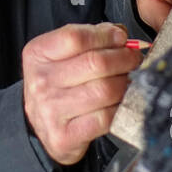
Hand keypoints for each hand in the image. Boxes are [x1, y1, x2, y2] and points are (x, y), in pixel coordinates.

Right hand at [22, 23, 137, 165]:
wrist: (40, 126)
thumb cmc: (57, 85)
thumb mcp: (60, 56)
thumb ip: (88, 40)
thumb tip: (120, 35)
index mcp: (37, 54)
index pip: (76, 37)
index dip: (105, 35)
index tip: (120, 37)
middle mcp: (41, 82)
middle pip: (96, 63)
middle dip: (124, 58)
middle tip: (133, 59)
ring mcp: (51, 110)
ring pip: (106, 90)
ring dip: (126, 83)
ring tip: (129, 80)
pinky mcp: (65, 136)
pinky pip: (106, 117)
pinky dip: (120, 107)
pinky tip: (120, 102)